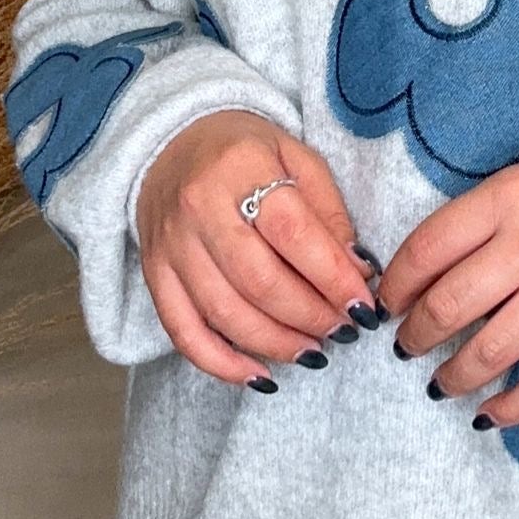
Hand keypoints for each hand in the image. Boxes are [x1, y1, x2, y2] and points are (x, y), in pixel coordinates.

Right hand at [134, 110, 377, 385]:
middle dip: (311, 316)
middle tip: (345, 330)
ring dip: (277, 344)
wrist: (169, 142)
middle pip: (259, 281)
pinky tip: (261, 377)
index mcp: (242, 168)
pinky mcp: (154, 274)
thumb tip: (358, 272)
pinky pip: (183, 332)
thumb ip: (328, 212)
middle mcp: (199, 208)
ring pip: (224, 313)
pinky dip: (222, 364)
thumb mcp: (296, 158)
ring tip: (315, 352)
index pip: (294, 235)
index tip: (365, 306)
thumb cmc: (245, 151)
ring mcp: (171, 245)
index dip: (334, 278)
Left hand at [374, 149, 518, 427]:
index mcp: (505, 199)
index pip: (426, 249)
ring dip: (452, 377)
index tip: (388, 305)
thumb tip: (409, 285)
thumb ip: (468, 227)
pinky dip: (510, 408)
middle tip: (408, 346)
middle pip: (449, 305)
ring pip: (490, 351)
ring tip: (440, 383)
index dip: (396, 286)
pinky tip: (487, 414)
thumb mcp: (514, 187)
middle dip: (416, 336)